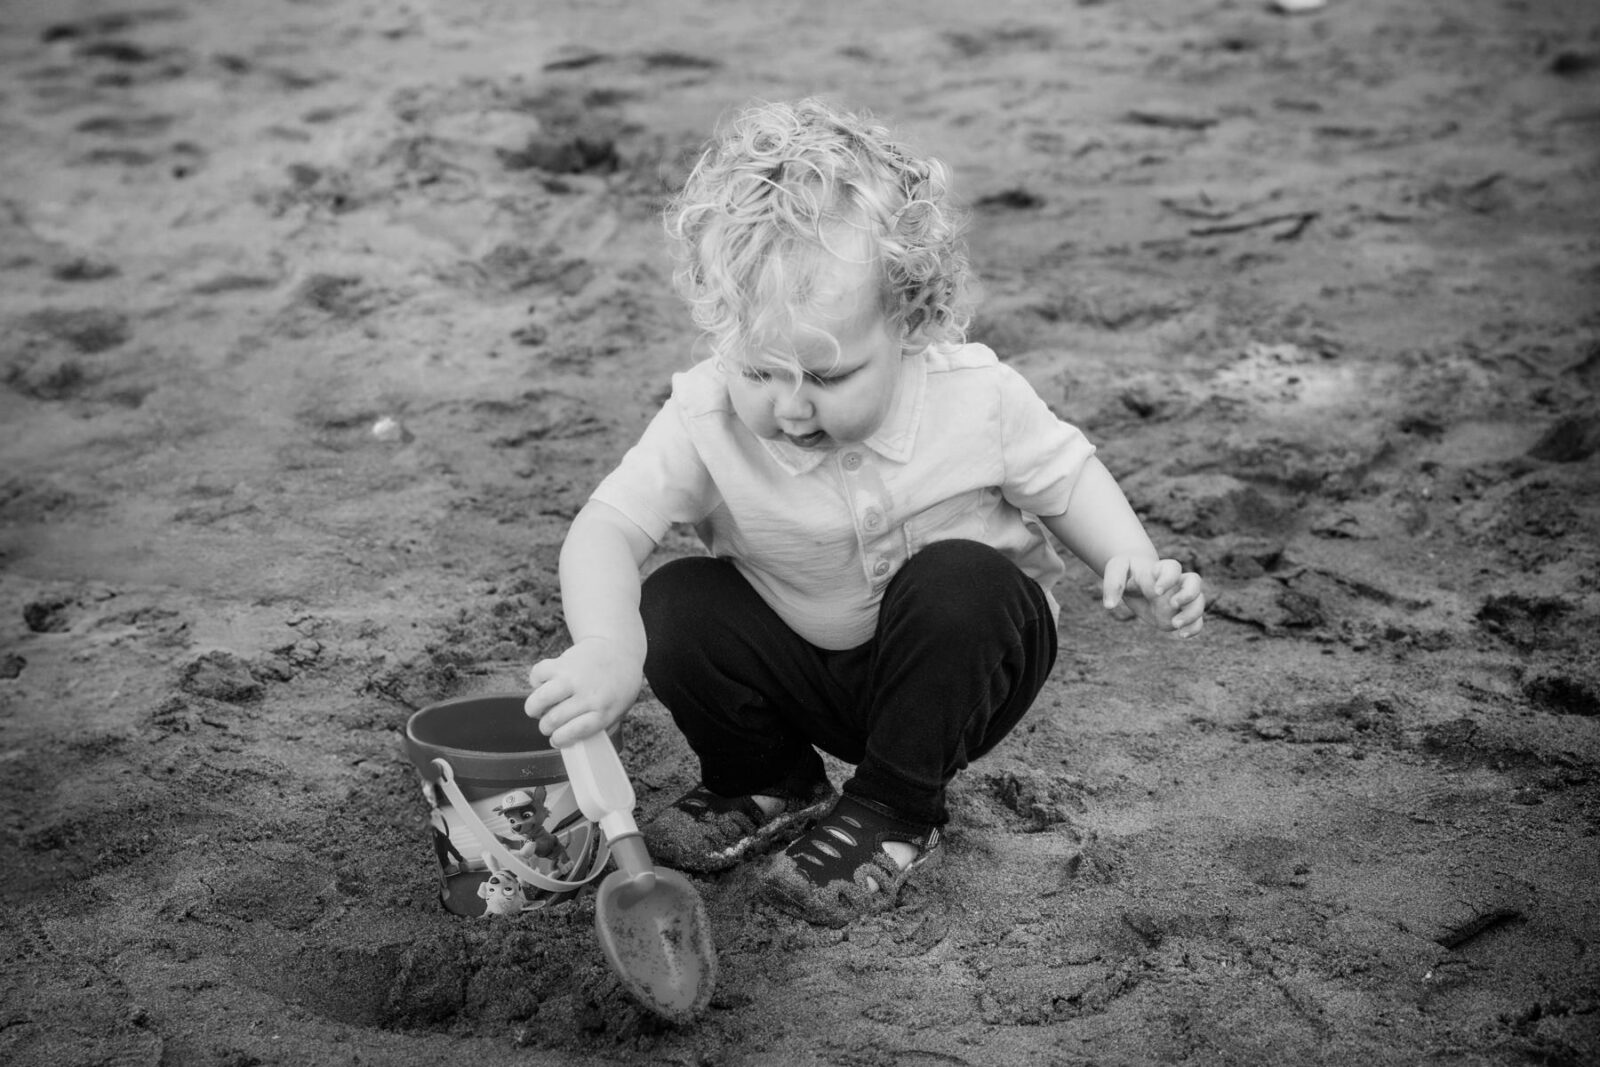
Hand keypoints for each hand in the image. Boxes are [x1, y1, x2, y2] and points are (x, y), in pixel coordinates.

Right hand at [524, 637, 642, 746]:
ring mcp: (573, 677)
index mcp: (604, 711)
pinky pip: (537, 675)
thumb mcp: (618, 710)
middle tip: (547, 725)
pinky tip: (544, 684)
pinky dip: (536, 682)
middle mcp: (588, 695)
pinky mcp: (561, 662)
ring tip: (538, 709)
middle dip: (545, 727)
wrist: (618, 649)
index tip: (555, 741)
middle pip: (553, 719)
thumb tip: (577, 746)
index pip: (575, 732)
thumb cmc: (617, 685)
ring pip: (540, 700)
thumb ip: (601, 727)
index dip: (560, 740)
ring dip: (534, 708)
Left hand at [1102, 556, 1205, 637]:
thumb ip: (1113, 583)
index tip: (1155, 591)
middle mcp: (1176, 582)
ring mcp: (1181, 598)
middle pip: (1195, 582)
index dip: (1168, 579)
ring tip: (1175, 625)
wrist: (1135, 578)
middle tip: (1172, 605)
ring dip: (1192, 614)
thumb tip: (1109, 605)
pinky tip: (1182, 635)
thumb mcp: (1115, 569)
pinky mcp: (1180, 613)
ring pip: (1199, 602)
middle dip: (1188, 594)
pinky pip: (1197, 620)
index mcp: (1160, 568)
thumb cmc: (1126, 570)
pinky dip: (1194, 628)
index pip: (1173, 568)